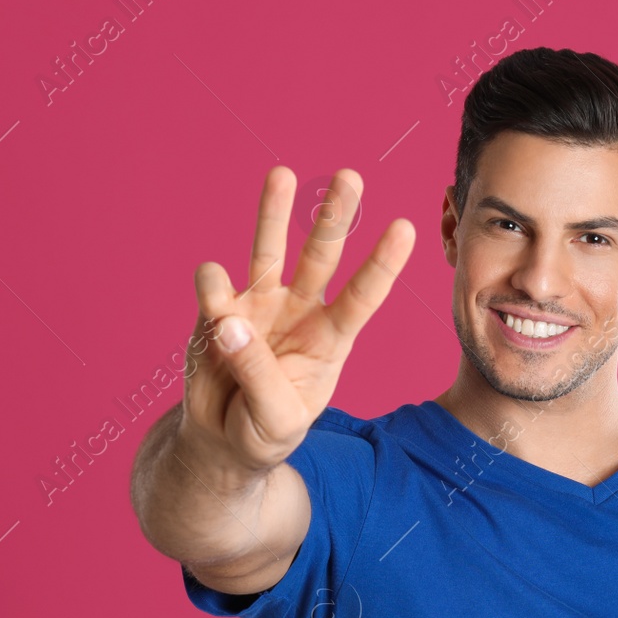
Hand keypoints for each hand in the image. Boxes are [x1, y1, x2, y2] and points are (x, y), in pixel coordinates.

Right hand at [178, 166, 414, 475]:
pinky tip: (214, 304)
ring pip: (268, 251)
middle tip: (350, 176)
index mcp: (330, 340)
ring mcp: (258, 307)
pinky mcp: (218, 312)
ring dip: (274, 213)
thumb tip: (230, 324)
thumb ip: (259, 376)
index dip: (383, 263)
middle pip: (320, 256)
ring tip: (283, 174)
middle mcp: (298, 313)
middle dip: (336, 217)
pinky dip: (212, 287)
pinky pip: (214, 288)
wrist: (221, 443)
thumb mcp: (277, 421)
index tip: (405, 227)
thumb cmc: (263, 431)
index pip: (362, 296)